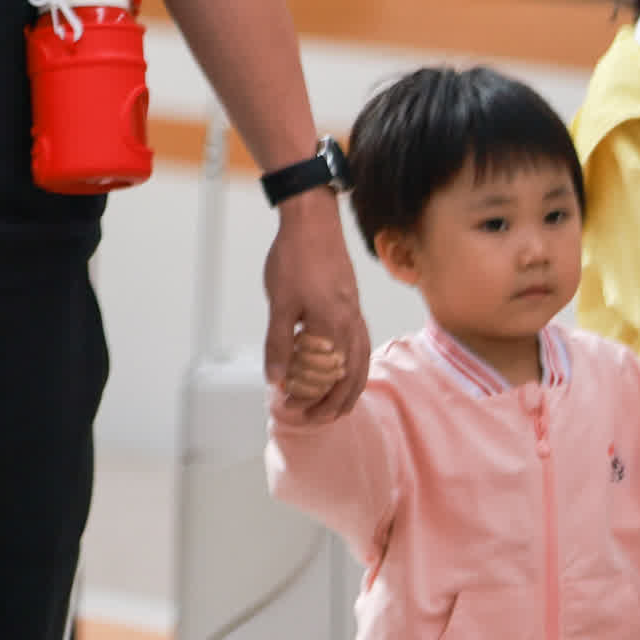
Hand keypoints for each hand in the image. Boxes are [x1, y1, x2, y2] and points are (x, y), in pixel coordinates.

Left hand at [262, 188, 369, 421]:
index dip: (306, 396)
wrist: (313, 221)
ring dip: (346, 392)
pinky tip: (346, 375)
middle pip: (348, 379)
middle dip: (329, 404)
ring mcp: (356, 316)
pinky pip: (361, 349)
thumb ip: (279, 344)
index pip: (323, 378)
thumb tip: (278, 380)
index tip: (286, 405)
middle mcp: (350, 326)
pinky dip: (356, 371)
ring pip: (359, 367)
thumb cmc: (294, 258)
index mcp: (331, 327)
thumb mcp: (280, 302)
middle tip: (308, 418)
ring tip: (332, 410)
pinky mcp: (354, 307)